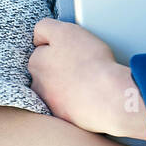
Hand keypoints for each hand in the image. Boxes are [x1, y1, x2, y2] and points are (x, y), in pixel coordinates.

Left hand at [29, 18, 130, 135]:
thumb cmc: (91, 63)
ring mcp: (51, 102)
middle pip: (46, 69)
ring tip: (86, 80)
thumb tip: (39, 36)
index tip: (70, 46)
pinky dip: (75, 101)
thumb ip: (46, 27)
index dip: (57, 43)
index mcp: (37, 61)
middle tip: (80, 63)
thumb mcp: (66, 31)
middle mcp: (38, 83)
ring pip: (56, 88)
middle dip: (58, 65)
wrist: (108, 98)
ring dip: (65, 84)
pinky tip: (89, 95)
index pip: (40, 46)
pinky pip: (68, 106)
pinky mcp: (64, 118)